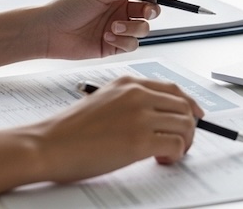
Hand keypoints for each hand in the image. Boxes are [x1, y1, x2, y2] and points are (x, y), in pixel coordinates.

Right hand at [25, 76, 202, 182]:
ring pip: (185, 125)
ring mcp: (139, 116)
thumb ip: (130, 102)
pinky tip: (161, 159)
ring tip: (167, 154)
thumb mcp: (103, 101)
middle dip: (188, 127)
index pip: (173, 89)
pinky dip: (176, 154)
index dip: (189, 105)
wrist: (48, 144)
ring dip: (184, 143)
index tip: (194, 117)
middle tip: (179, 143)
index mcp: (128, 83)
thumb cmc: (70, 130)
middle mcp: (137, 94)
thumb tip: (156, 116)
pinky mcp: (139, 141)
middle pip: (184, 107)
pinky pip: (176, 144)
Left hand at [34, 0, 177, 58]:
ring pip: (143, 30)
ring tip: (113, 28)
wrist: (50, 31)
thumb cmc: (68, 8)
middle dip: (150, 11)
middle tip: (142, 11)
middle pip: (150, 11)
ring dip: (132, 28)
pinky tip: (108, 38)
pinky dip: (123, 42)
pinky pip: (131, 45)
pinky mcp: (114, 47)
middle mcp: (121, 11)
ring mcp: (119, 30)